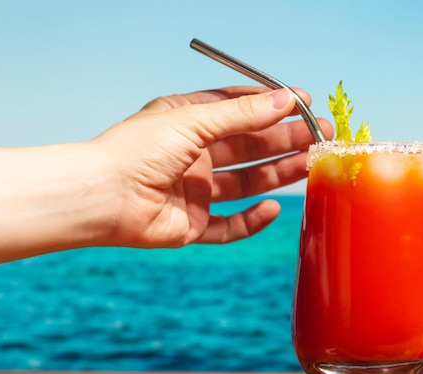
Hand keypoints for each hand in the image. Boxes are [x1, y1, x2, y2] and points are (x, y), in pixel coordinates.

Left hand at [92, 86, 332, 247]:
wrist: (102, 198)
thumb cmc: (137, 150)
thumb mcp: (193, 120)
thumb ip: (240, 114)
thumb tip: (285, 99)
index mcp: (187, 123)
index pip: (238, 110)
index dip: (271, 106)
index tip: (303, 102)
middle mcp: (193, 156)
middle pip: (249, 148)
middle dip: (284, 140)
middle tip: (320, 135)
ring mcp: (194, 192)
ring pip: (245, 183)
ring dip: (277, 173)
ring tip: (310, 164)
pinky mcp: (192, 225)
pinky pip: (230, 224)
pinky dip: (252, 219)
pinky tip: (273, 207)